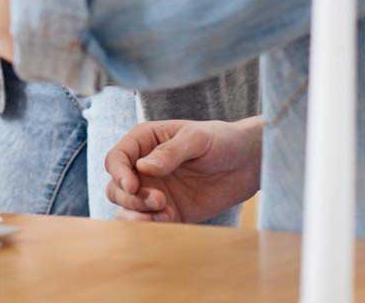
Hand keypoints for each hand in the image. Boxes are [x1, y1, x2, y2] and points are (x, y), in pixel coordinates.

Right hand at [103, 117, 261, 223]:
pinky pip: (149, 222)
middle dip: (130, 197)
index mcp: (144, 142)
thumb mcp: (197, 138)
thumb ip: (170, 152)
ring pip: (127, 207)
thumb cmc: (221, 140)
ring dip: (136, 213)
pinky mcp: (168, 211)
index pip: (116, 158)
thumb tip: (143, 167)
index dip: (118, 173)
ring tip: (162, 212)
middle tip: (158, 199)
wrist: (247, 164)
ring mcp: (154, 190)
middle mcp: (143, 167)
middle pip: (116, 187)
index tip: (132, 185)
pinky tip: (169, 219)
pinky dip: (152, 225)